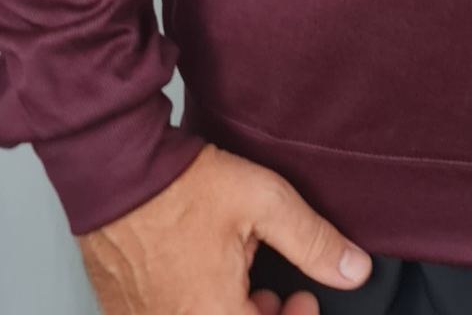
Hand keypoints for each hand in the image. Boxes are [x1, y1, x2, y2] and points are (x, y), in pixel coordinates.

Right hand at [77, 141, 371, 313]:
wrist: (117, 171)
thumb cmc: (183, 187)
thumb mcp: (264, 202)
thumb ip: (313, 241)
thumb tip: (354, 270)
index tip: (305, 300)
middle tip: (277, 290)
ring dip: (230, 312)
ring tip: (243, 277)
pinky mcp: (124, 311)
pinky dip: (195, 305)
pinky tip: (204, 277)